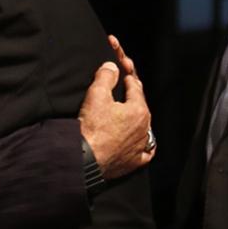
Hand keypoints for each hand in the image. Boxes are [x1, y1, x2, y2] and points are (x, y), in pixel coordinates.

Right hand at [78, 35, 154, 178]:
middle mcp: (144, 128)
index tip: (122, 68)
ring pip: (143, 126)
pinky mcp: (134, 161)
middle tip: (125, 85)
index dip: (127, 74)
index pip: (135, 86)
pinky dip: (142, 144)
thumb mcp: (96, 95)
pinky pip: (144, 150)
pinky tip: (138, 140)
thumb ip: (106, 76)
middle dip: (132, 94)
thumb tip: (111, 67)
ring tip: (127, 111)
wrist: (83, 159)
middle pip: (140, 105)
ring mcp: (141, 146)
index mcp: (139, 110)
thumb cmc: (91, 129)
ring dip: (136, 117)